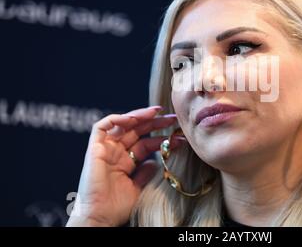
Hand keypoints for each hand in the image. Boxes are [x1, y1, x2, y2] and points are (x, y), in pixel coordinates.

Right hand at [66, 106, 181, 226]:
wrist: (100, 217)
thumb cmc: (117, 207)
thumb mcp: (139, 187)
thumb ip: (146, 172)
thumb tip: (155, 161)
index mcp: (125, 162)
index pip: (145, 143)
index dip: (161, 138)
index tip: (178, 136)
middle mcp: (115, 152)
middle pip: (136, 131)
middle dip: (154, 123)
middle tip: (172, 118)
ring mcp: (104, 149)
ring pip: (122, 124)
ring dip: (140, 116)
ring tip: (158, 113)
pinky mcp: (94, 148)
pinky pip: (102, 126)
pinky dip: (117, 119)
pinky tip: (134, 118)